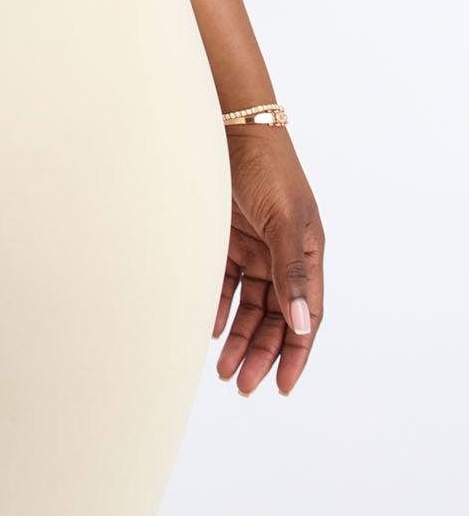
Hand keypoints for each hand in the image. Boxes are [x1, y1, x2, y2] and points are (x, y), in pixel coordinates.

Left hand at [213, 125, 324, 395]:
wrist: (230, 126)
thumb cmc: (265, 168)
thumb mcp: (283, 220)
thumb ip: (290, 272)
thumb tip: (302, 326)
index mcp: (306, 253)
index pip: (305, 317)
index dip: (295, 354)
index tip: (282, 389)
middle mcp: (281, 255)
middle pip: (275, 318)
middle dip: (261, 354)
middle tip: (240, 386)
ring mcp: (253, 248)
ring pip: (248, 307)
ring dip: (238, 338)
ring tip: (221, 369)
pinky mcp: (225, 238)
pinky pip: (225, 284)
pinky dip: (219, 308)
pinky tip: (210, 330)